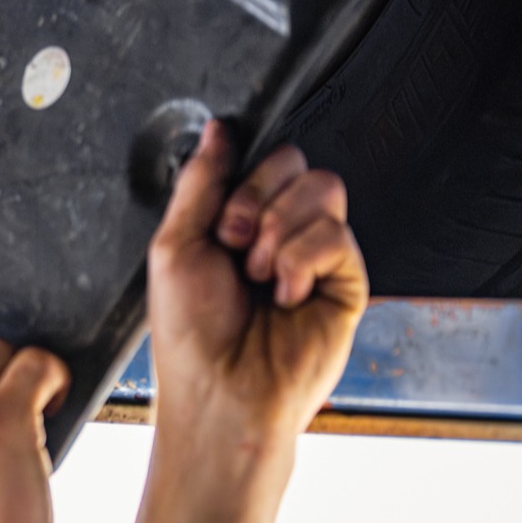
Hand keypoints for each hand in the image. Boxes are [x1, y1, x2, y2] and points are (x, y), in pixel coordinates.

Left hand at [148, 120, 367, 437]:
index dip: (243, 177)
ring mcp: (315, 256)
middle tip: (236, 248)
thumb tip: (217, 131)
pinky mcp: (347, 280)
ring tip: (259, 278)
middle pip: (296, 163)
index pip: (262, 159)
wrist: (222, 392)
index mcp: (237, 223)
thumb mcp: (174, 245)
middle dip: (256, 201)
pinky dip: (301, 261)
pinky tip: (286, 296)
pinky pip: (336, 233)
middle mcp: (279, 234)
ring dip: (277, 233)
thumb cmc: (191, 336)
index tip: (220, 219)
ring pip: (322, 188)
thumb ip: (200, 181)